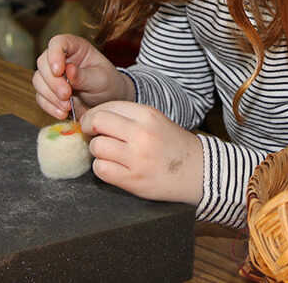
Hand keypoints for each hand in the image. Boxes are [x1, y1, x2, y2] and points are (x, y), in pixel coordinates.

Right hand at [33, 34, 134, 119]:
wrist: (108, 103)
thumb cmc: (108, 84)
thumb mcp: (101, 79)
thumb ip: (84, 75)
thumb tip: (68, 70)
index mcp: (75, 47)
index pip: (57, 43)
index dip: (54, 55)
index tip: (59, 71)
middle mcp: (61, 58)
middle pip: (43, 62)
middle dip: (53, 81)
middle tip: (66, 95)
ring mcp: (52, 75)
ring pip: (38, 80)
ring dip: (50, 95)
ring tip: (67, 106)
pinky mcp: (49, 92)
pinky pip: (40, 97)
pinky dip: (49, 106)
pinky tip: (62, 113)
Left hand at [81, 101, 203, 205]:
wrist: (198, 171)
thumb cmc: (173, 145)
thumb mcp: (155, 120)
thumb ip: (128, 117)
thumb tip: (93, 118)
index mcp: (147, 115)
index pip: (107, 107)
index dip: (94, 114)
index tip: (92, 122)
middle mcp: (142, 134)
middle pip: (97, 122)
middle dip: (89, 128)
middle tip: (92, 135)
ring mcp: (137, 158)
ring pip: (97, 147)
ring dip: (97, 150)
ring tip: (108, 153)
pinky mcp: (133, 180)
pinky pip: (101, 169)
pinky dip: (102, 168)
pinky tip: (113, 167)